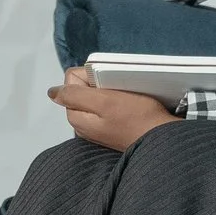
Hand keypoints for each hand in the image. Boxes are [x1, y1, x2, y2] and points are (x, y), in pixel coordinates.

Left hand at [48, 66, 181, 151]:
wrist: (162, 138)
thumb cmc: (138, 119)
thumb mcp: (104, 102)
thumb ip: (75, 95)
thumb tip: (52, 92)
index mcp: (76, 117)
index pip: (71, 82)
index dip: (90, 75)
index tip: (108, 83)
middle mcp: (82, 125)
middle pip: (82, 89)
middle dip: (98, 84)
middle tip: (118, 91)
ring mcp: (96, 128)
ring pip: (95, 97)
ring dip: (108, 92)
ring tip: (125, 99)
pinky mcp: (110, 128)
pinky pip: (106, 107)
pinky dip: (115, 101)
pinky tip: (128, 106)